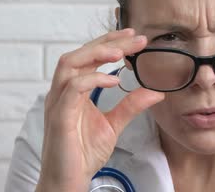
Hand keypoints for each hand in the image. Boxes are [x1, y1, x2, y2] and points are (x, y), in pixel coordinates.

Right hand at [36, 28, 164, 190]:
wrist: (69, 180)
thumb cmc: (83, 153)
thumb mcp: (114, 124)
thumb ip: (131, 105)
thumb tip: (156, 91)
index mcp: (73, 90)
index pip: (89, 56)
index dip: (110, 42)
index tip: (134, 36)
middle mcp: (62, 92)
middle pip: (79, 54)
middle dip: (108, 42)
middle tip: (136, 39)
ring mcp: (58, 103)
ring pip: (69, 64)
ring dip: (97, 53)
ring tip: (122, 52)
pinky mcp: (59, 117)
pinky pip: (72, 89)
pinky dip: (93, 79)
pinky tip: (114, 80)